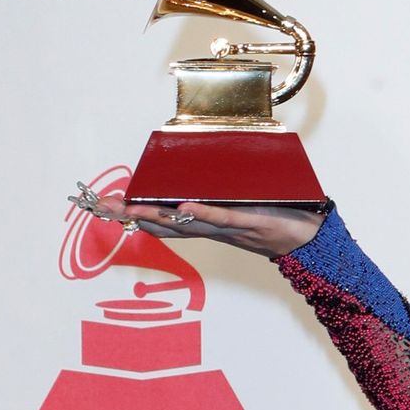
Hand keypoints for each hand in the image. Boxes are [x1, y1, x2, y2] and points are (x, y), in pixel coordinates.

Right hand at [70, 183, 322, 257]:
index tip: (107, 205)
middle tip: (104, 207)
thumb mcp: (239, 203)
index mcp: (206, 221)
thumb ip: (217, 192)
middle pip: (166, 223)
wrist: (306, 237)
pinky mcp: (250, 221)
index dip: (135, 214)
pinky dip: (203, 212)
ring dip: (158, 216)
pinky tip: (184, 207)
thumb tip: (195, 171)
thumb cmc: (273, 217)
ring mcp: (229, 226)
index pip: (164, 219)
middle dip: (133, 215)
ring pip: (187, 222)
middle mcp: (211, 226)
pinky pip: (223, 217)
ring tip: (131, 210)